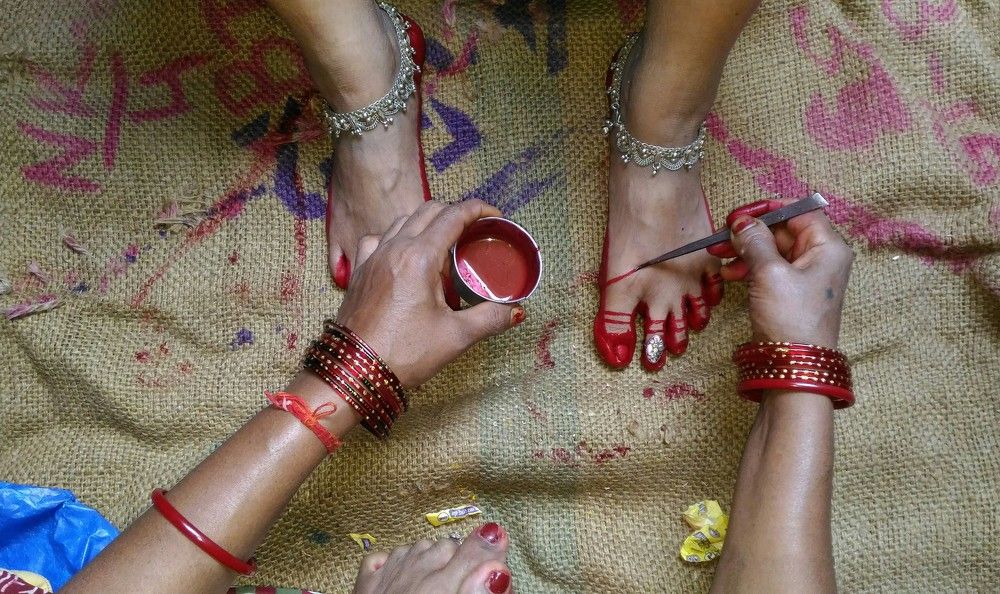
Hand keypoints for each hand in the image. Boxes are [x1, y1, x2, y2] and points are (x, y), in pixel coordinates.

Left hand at [336, 200, 523, 386]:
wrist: (353, 372)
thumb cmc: (404, 353)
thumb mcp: (456, 337)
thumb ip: (490, 318)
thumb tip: (515, 311)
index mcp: (420, 257)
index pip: (453, 216)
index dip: (477, 210)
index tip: (494, 216)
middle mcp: (394, 248)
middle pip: (428, 211)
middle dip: (455, 214)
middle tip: (474, 232)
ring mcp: (372, 257)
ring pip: (402, 221)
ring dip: (427, 223)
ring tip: (444, 244)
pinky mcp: (359, 271)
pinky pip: (379, 239)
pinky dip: (397, 237)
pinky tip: (404, 254)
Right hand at [708, 199, 853, 347]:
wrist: (794, 366)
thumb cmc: (790, 316)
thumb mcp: (769, 273)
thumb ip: (755, 241)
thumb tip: (741, 221)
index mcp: (828, 247)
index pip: (800, 212)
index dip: (769, 210)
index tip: (739, 215)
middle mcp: (822, 258)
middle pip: (784, 231)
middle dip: (751, 233)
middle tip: (721, 236)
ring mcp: (807, 277)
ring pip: (773, 251)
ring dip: (746, 251)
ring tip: (719, 256)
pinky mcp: (792, 293)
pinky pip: (770, 270)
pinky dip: (750, 268)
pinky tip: (729, 274)